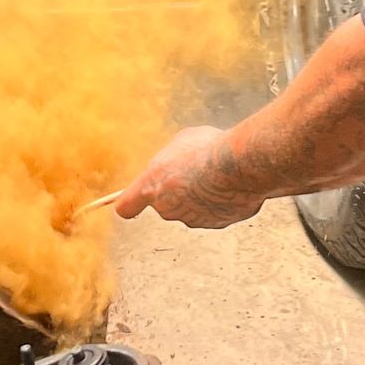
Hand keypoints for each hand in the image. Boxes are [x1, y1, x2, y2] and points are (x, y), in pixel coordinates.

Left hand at [114, 127, 262, 229]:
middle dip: (178, 191)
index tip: (126, 204)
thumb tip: (179, 160)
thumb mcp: (181, 141)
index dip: (128, 204)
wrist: (238, 164)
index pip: (126, 207)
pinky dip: (223, 201)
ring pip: (194, 208)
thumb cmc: (207, 149)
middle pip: (167, 203)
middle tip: (195, 170)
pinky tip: (233, 183)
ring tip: (218, 174)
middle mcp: (168, 209)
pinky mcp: (218, 223)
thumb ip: (172, 157)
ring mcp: (194, 219)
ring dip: (202, 195)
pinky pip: (217, 211)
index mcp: (151, 187)